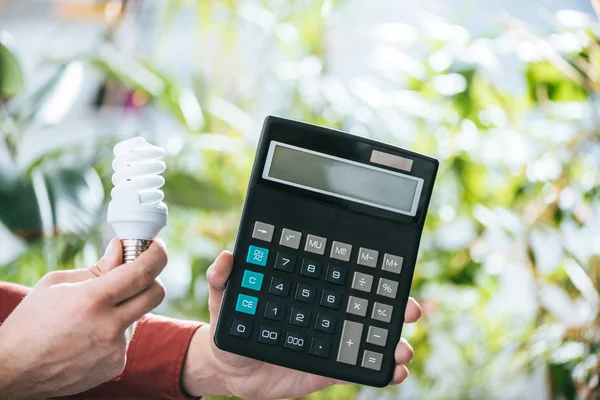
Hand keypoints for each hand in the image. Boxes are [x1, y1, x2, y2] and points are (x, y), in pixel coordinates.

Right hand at [0, 239, 167, 399]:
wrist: (12, 371)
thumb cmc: (31, 321)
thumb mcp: (57, 284)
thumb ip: (97, 268)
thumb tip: (122, 250)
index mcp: (92, 300)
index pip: (143, 271)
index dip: (156, 254)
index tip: (156, 247)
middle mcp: (109, 326)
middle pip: (156, 292)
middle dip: (151, 278)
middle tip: (136, 272)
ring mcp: (115, 349)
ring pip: (139, 315)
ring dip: (127, 306)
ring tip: (92, 314)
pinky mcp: (116, 365)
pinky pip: (126, 337)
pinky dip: (115, 330)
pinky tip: (89, 335)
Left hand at [182, 251, 421, 398]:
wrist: (229, 369)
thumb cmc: (231, 325)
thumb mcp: (224, 299)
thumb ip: (223, 278)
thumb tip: (227, 258)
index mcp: (307, 292)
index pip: (342, 278)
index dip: (368, 273)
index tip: (390, 270)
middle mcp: (323, 314)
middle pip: (366, 306)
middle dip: (394, 306)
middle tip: (411, 308)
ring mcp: (328, 342)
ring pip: (368, 339)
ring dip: (392, 342)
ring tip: (404, 349)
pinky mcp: (327, 370)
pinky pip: (355, 369)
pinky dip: (378, 371)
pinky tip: (393, 372)